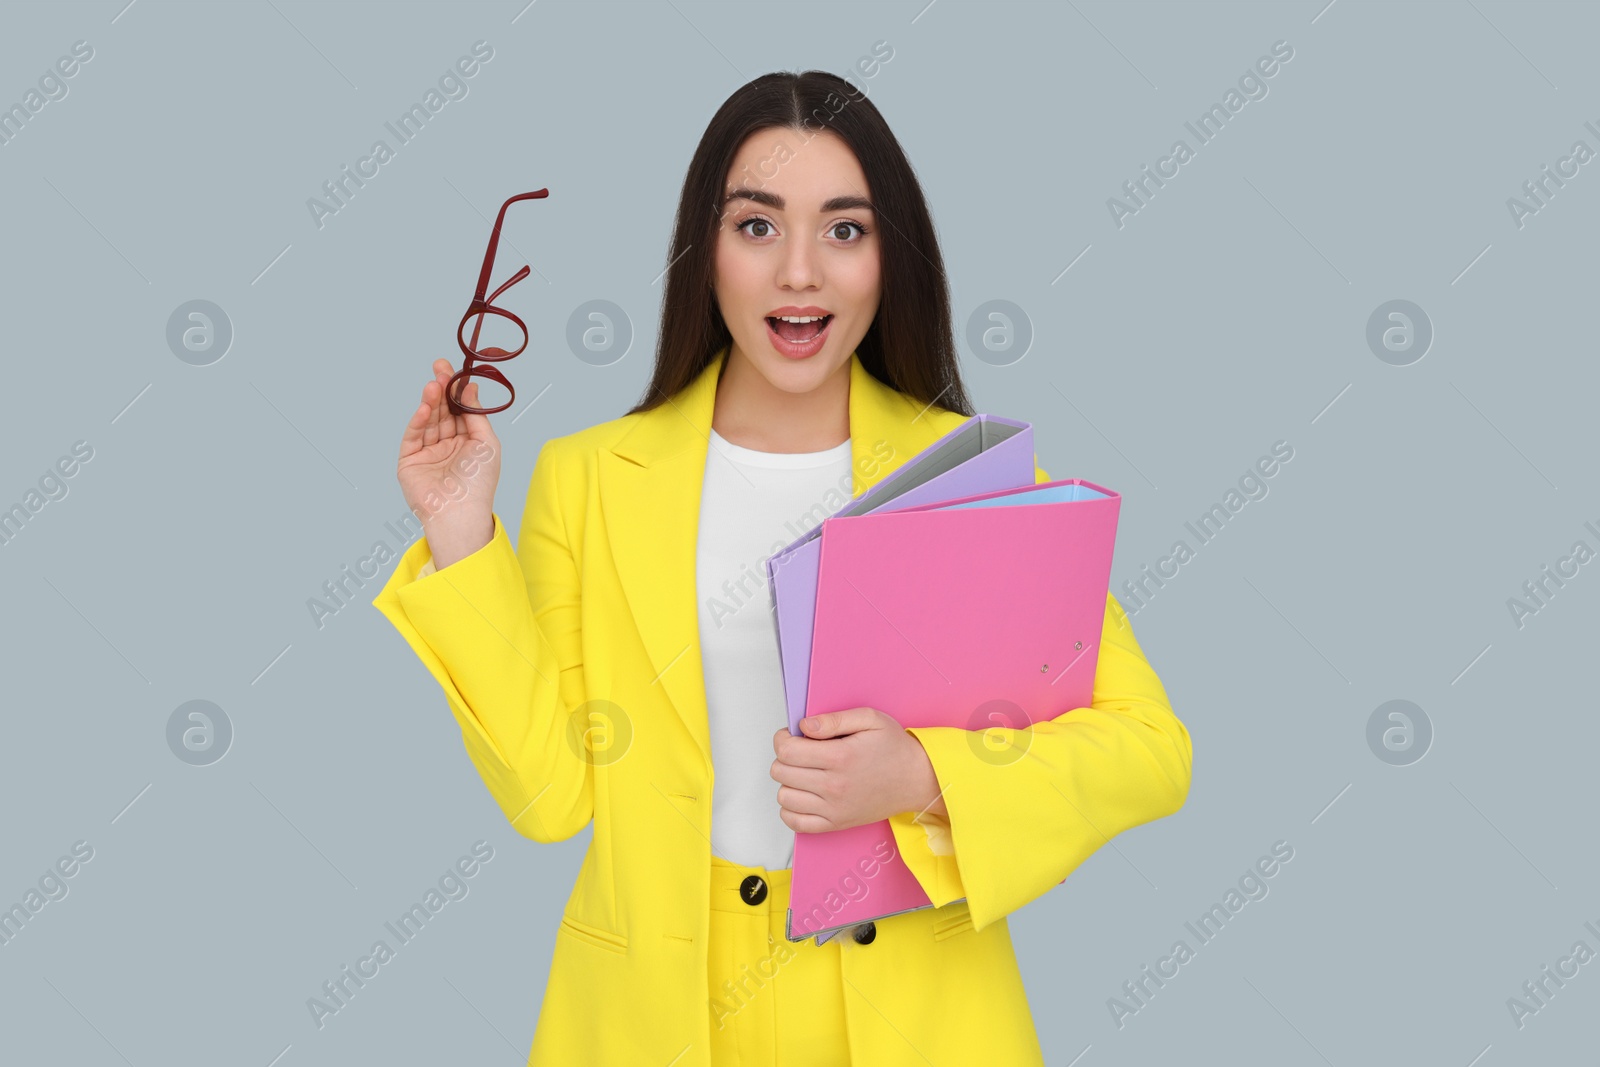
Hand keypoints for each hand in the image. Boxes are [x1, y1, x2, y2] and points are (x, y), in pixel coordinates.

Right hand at [397, 359, 500, 569]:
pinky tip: (426, 406)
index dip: (456, 391)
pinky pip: (413, 436)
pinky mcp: (409, 461)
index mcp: (467, 442)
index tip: (455, 371)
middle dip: (441, 390)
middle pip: (442, 411)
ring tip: (433, 385)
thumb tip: (471, 387)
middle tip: (440, 369)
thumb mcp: (487, 443)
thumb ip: (476, 414)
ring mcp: (427, 453)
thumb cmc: (479, 483)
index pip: (459, 410)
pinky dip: (419, 420)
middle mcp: (447, 446)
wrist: (460, 512)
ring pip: (428, 420)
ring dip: (431, 401)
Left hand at [771, 708, 946, 833]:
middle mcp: (834, 786)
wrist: (917, 780)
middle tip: (799, 751)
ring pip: (784, 797)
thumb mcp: (870, 719)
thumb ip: (834, 719)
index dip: (782, 739)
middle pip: (781, 773)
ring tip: (804, 772)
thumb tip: (805, 725)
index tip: (790, 735)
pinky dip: (790, 809)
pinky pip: (795, 823)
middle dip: (784, 757)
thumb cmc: (894, 749)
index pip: (787, 751)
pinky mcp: (836, 823)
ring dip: (787, 782)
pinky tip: (803, 794)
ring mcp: (834, 808)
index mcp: (841, 757)